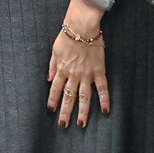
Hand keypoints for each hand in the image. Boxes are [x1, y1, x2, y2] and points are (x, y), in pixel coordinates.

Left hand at [46, 2, 109, 128]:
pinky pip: (102, 88)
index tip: (51, 111)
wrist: (83, 27)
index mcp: (62, 69)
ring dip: (82, 111)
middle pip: (68, 97)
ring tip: (81, 123)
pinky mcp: (99, 71)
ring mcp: (87, 74)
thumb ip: (52, 66)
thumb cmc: (68, 36)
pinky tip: (105, 110)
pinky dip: (105, 99)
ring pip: (84, 96)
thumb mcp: (55, 50)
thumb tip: (48, 79)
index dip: (53, 100)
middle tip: (64, 125)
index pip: (55, 89)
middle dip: (65, 112)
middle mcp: (73, 75)